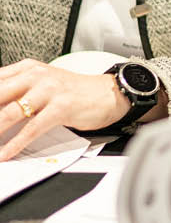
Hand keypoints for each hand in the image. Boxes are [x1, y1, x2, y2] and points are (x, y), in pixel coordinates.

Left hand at [0, 58, 129, 160]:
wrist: (109, 93)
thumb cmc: (74, 92)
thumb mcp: (42, 84)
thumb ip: (16, 92)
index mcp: (26, 69)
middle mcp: (36, 76)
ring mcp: (49, 90)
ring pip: (10, 113)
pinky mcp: (62, 107)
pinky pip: (32, 128)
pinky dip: (16, 144)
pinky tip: (6, 153)